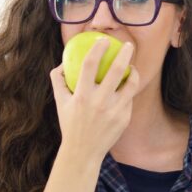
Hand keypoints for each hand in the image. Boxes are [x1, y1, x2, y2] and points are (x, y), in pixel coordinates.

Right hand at [51, 38, 138, 161]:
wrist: (83, 152)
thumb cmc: (70, 124)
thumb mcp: (60, 102)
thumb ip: (58, 80)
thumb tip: (62, 62)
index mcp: (82, 96)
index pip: (90, 64)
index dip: (98, 49)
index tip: (103, 40)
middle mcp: (99, 102)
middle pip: (116, 70)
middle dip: (125, 54)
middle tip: (128, 45)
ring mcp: (114, 111)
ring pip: (131, 84)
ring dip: (133, 72)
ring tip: (132, 67)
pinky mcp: (124, 118)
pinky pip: (129, 99)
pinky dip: (128, 91)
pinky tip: (126, 88)